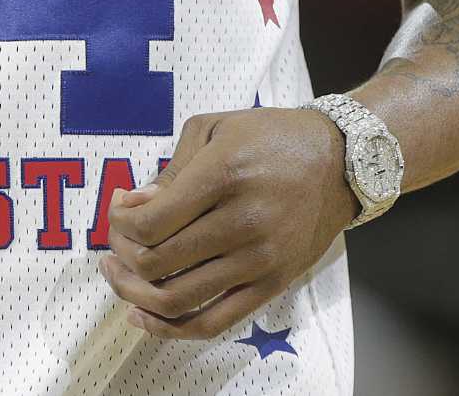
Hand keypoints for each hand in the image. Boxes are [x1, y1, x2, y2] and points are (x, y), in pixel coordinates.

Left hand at [101, 107, 359, 339]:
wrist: (341, 161)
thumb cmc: (272, 137)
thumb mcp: (215, 128)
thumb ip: (171, 168)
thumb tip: (134, 205)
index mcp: (224, 175)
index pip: (152, 222)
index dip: (120, 222)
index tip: (119, 209)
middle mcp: (243, 222)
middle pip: (157, 262)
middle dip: (122, 253)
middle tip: (117, 239)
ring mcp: (259, 260)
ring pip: (175, 299)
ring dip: (133, 292)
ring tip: (120, 274)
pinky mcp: (271, 285)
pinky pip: (211, 323)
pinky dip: (169, 329)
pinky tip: (142, 316)